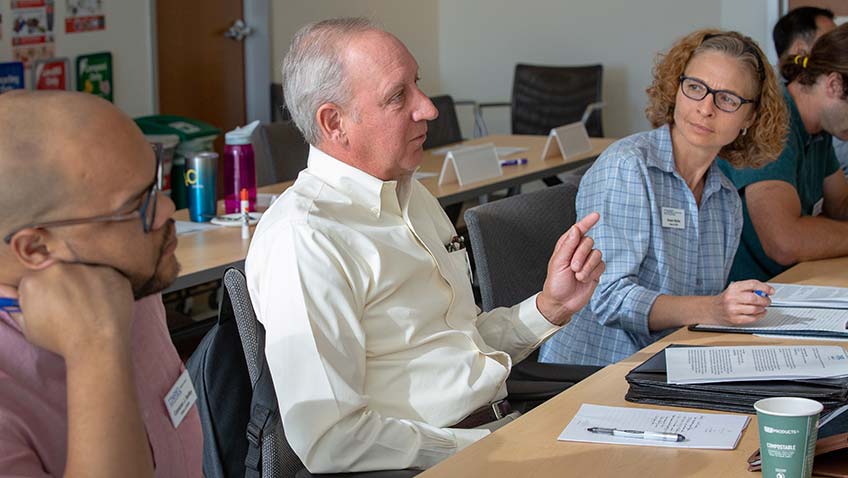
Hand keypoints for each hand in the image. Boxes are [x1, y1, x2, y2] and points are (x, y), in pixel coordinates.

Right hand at [16, 263, 133, 360]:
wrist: (98, 346)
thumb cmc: (61, 341)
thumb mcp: (29, 327)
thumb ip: (17, 305)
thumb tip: (4, 289)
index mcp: (34, 280)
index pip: (37, 279)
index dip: (46, 293)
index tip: (55, 305)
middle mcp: (59, 268)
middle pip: (60, 271)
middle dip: (66, 285)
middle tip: (75, 306)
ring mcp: (87, 267)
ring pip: (85, 271)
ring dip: (87, 284)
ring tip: (92, 306)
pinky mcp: (111, 271)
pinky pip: (107, 275)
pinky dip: (107, 286)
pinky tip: (106, 303)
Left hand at [536, 212, 604, 325]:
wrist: (562, 302)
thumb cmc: (556, 283)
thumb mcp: (558, 263)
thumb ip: (568, 245)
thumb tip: (576, 229)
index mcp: (566, 246)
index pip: (578, 230)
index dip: (587, 222)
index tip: (596, 215)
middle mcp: (578, 251)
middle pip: (588, 241)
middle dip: (581, 255)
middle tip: (573, 268)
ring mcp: (587, 261)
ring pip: (596, 254)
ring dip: (587, 266)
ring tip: (578, 276)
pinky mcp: (595, 271)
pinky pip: (601, 265)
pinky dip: (593, 273)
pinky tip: (584, 279)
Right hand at [710, 280, 773, 325]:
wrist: (712, 309)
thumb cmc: (726, 299)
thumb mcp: (735, 289)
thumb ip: (749, 288)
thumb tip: (766, 291)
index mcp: (733, 288)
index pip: (752, 284)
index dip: (764, 287)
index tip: (771, 291)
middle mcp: (732, 297)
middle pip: (754, 298)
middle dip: (765, 300)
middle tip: (767, 301)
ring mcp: (732, 309)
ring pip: (754, 309)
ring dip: (762, 308)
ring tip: (762, 307)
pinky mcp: (734, 319)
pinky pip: (752, 318)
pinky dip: (759, 316)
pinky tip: (760, 313)